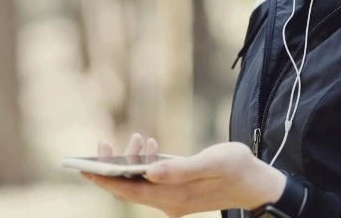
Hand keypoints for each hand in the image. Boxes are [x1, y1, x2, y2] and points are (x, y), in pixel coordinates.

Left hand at [81, 136, 286, 216]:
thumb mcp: (212, 162)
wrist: (258, 183)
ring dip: (132, 162)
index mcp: (175, 196)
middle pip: (128, 190)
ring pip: (139, 184)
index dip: (103, 179)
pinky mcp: (178, 193)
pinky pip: (151, 182)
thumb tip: (149, 171)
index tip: (83, 167)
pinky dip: (145, 165)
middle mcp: (169, 202)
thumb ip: (180, 168)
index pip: (128, 191)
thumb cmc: (238, 168)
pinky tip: (150, 147)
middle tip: (101, 143)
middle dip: (111, 168)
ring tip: (140, 138)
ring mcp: (173, 199)